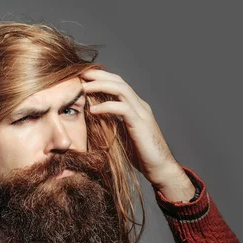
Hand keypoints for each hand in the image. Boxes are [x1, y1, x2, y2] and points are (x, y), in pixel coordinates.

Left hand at [81, 69, 193, 198]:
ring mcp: (142, 113)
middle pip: (119, 81)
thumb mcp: (123, 134)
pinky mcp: (140, 124)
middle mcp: (140, 106)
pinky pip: (122, 109)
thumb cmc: (142, 154)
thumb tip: (95, 117)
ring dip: (100, 86)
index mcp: (136, 107)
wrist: (160, 168)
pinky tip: (93, 110)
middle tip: (81, 73)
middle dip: (99, 75)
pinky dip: (106, 106)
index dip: (102, 78)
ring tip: (84, 88)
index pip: (118, 84)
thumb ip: (113, 123)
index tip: (84, 77)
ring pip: (121, 90)